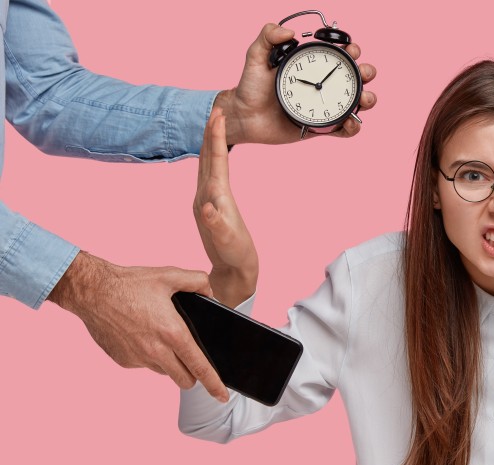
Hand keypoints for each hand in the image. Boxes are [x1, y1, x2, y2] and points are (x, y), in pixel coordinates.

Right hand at [47, 252, 227, 401]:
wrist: (91, 291)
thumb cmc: (131, 283)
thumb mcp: (169, 275)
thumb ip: (197, 281)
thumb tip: (211, 293)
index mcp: (173, 333)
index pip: (200, 368)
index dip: (214, 384)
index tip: (222, 396)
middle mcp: (156, 351)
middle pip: (184, 380)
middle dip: (192, 375)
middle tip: (191, 361)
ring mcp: (138, 358)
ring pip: (164, 371)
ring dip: (169, 363)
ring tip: (161, 338)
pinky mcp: (123, 361)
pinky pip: (143, 364)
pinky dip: (148, 355)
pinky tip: (141, 335)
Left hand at [193, 108, 257, 307]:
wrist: (230, 275)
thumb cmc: (235, 258)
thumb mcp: (228, 243)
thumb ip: (216, 225)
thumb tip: (207, 207)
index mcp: (213, 199)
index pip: (214, 161)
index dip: (216, 137)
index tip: (218, 115)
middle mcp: (205, 197)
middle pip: (206, 158)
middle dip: (210, 132)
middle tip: (216, 109)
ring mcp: (206, 201)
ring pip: (207, 164)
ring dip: (210, 143)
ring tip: (215, 126)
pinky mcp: (210, 206)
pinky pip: (211, 175)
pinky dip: (214, 159)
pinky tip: (217, 156)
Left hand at [213, 23, 377, 144]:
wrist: (245, 117)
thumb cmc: (250, 87)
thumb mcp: (255, 56)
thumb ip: (267, 37)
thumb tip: (289, 32)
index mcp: (312, 67)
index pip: (339, 56)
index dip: (351, 51)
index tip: (350, 50)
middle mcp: (322, 85)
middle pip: (355, 77)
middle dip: (366, 73)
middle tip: (363, 74)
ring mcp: (325, 107)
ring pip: (356, 102)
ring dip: (368, 99)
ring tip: (365, 99)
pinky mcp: (322, 128)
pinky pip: (344, 129)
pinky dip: (353, 127)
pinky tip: (351, 121)